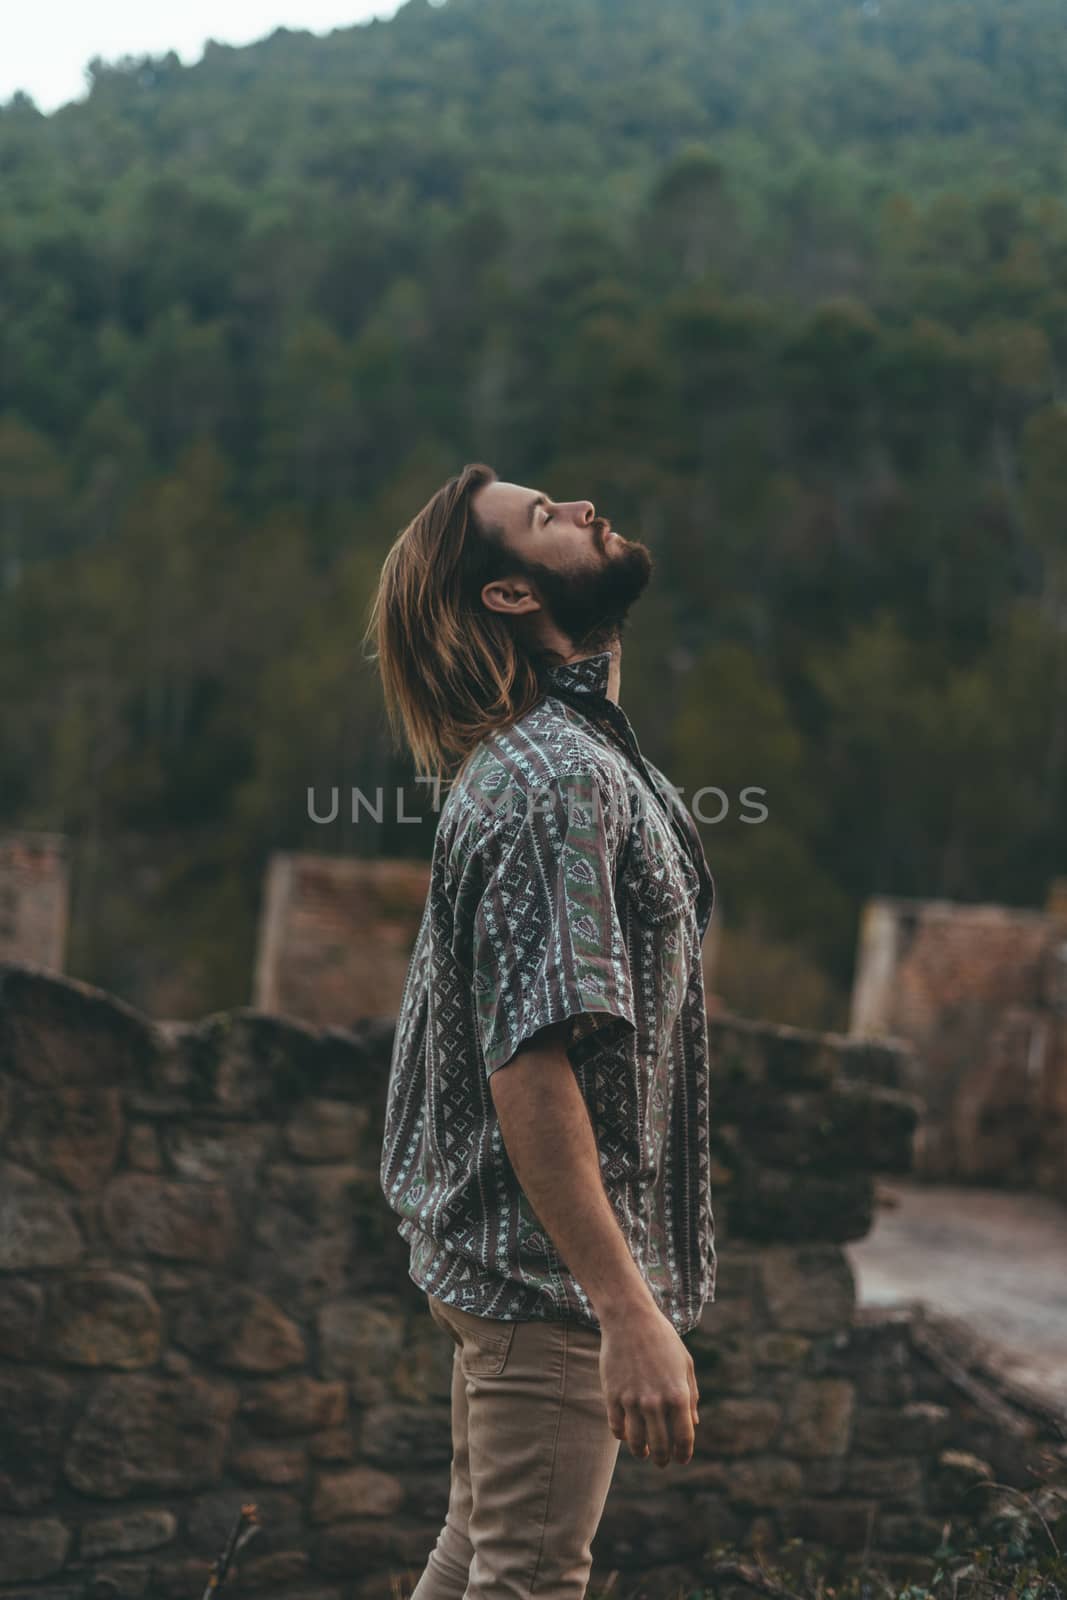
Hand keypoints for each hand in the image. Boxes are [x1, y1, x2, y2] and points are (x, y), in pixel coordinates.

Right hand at [599, 1302, 699, 1466]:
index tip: (682, 1459)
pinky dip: (621, 1435)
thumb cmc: (662, 1339)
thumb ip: (691, 1396)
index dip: (684, 1453)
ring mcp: (631, 1400)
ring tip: (643, 1452)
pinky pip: (616, 1427)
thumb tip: (693, 1423)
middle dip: (662, 1458)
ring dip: (640, 1451)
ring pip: (636, 1442)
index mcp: (677, 1395)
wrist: (629, 1318)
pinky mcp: (612, 1395)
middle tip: (661, 1461)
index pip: (683, 1438)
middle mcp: (655, 1401)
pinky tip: (625, 1434)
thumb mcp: (685, 1364)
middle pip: (660, 1446)